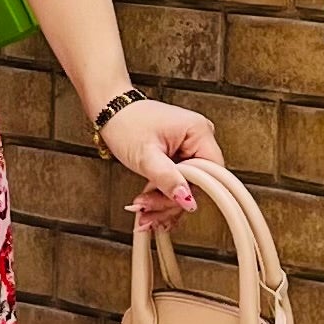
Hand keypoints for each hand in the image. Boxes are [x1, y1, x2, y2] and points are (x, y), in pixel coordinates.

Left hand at [100, 99, 221, 228]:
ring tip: (142, 210)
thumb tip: (187, 200)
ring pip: (186, 187)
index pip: (212, 172)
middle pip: (198, 183)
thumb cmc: (126, 123)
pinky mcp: (179, 156)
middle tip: (148, 210)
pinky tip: (149, 205)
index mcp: (199, 131)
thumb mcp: (145, 155)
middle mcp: (199, 138)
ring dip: (163, 203)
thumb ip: (167, 178)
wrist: (111, 112)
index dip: (193, 191)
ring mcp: (189, 147)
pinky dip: (162, 195)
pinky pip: (178, 182)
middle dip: (171, 201)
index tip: (174, 202)